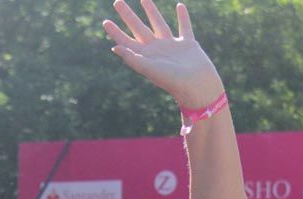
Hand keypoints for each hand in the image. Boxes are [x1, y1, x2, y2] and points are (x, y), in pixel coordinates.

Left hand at [103, 1, 223, 109]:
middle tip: (117, 1)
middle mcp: (157, 50)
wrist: (197, 86)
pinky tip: (180, 6)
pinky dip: (183, 17)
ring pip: (159, 24)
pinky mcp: (188, 44)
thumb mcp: (149, 69)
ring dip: (151, 11)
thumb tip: (115, 47)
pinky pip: (184, 27)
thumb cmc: (172, 81)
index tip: (105, 21)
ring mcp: (172, 46)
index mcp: (146, 57)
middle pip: (139, 28)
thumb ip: (132, 58)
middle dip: (128, 16)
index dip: (115, 32)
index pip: (126, 42)